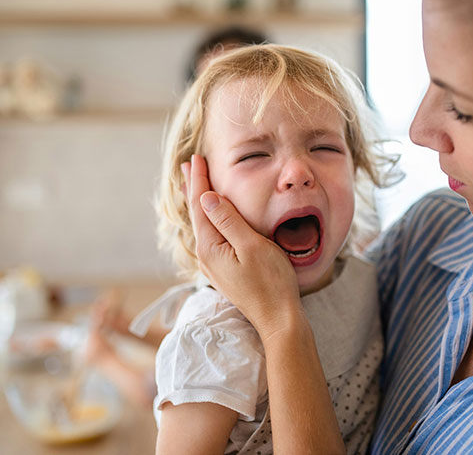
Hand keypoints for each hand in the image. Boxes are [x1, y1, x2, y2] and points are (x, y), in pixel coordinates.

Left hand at [182, 155, 301, 341]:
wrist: (278, 319)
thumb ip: (229, 221)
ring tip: (194, 185)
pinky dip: (209, 218)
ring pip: (203, 225)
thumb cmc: (271, 282)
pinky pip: (211, 236)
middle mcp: (207, 256)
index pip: (201, 205)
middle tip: (189, 164)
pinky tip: (211, 217)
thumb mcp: (252, 246)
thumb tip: (207, 197)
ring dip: (200, 202)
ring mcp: (215, 265)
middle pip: (197, 214)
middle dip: (194, 188)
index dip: (199, 180)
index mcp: (211, 247)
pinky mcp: (225, 270)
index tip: (196, 159)